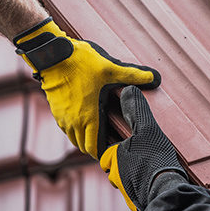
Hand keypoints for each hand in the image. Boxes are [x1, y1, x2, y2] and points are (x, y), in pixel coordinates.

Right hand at [15, 18, 160, 158]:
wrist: (53, 56)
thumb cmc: (82, 64)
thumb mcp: (111, 69)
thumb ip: (134, 75)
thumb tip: (156, 78)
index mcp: (88, 117)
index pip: (94, 149)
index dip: (104, 153)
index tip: (114, 151)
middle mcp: (73, 122)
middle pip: (83, 146)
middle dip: (95, 148)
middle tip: (109, 144)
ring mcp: (62, 118)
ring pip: (73, 138)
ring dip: (83, 139)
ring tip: (97, 134)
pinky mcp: (55, 111)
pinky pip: (65, 128)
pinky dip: (74, 130)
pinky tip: (84, 120)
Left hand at [100, 86, 186, 210]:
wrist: (167, 194)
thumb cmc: (155, 161)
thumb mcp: (148, 129)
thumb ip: (137, 111)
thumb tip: (128, 89)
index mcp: (112, 157)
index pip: (110, 150)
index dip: (122, 146)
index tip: (135, 144)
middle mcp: (115, 176)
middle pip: (119, 166)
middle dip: (129, 163)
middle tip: (147, 155)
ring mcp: (126, 192)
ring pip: (129, 180)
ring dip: (138, 176)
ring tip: (154, 168)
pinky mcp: (138, 204)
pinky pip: (139, 193)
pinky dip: (146, 187)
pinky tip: (158, 182)